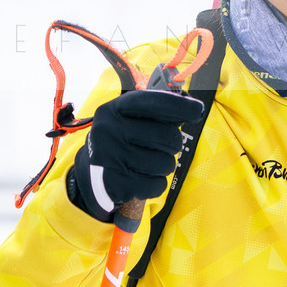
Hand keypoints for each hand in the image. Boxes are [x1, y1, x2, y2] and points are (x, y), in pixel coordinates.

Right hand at [69, 89, 203, 221]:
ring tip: (149, 164)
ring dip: (165, 166)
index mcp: (115, 109)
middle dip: (173, 144)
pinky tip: (143, 179)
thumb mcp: (129, 119)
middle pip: (168, 136)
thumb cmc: (122, 142)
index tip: (198, 110)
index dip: (180, 105)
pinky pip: (157, 185)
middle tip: (162, 147)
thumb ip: (158, 111)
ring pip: (166, 163)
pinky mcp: (115, 184)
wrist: (89, 176)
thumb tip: (193, 109)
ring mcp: (110, 158)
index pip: (154, 101)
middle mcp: (109, 130)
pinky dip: (156, 184)